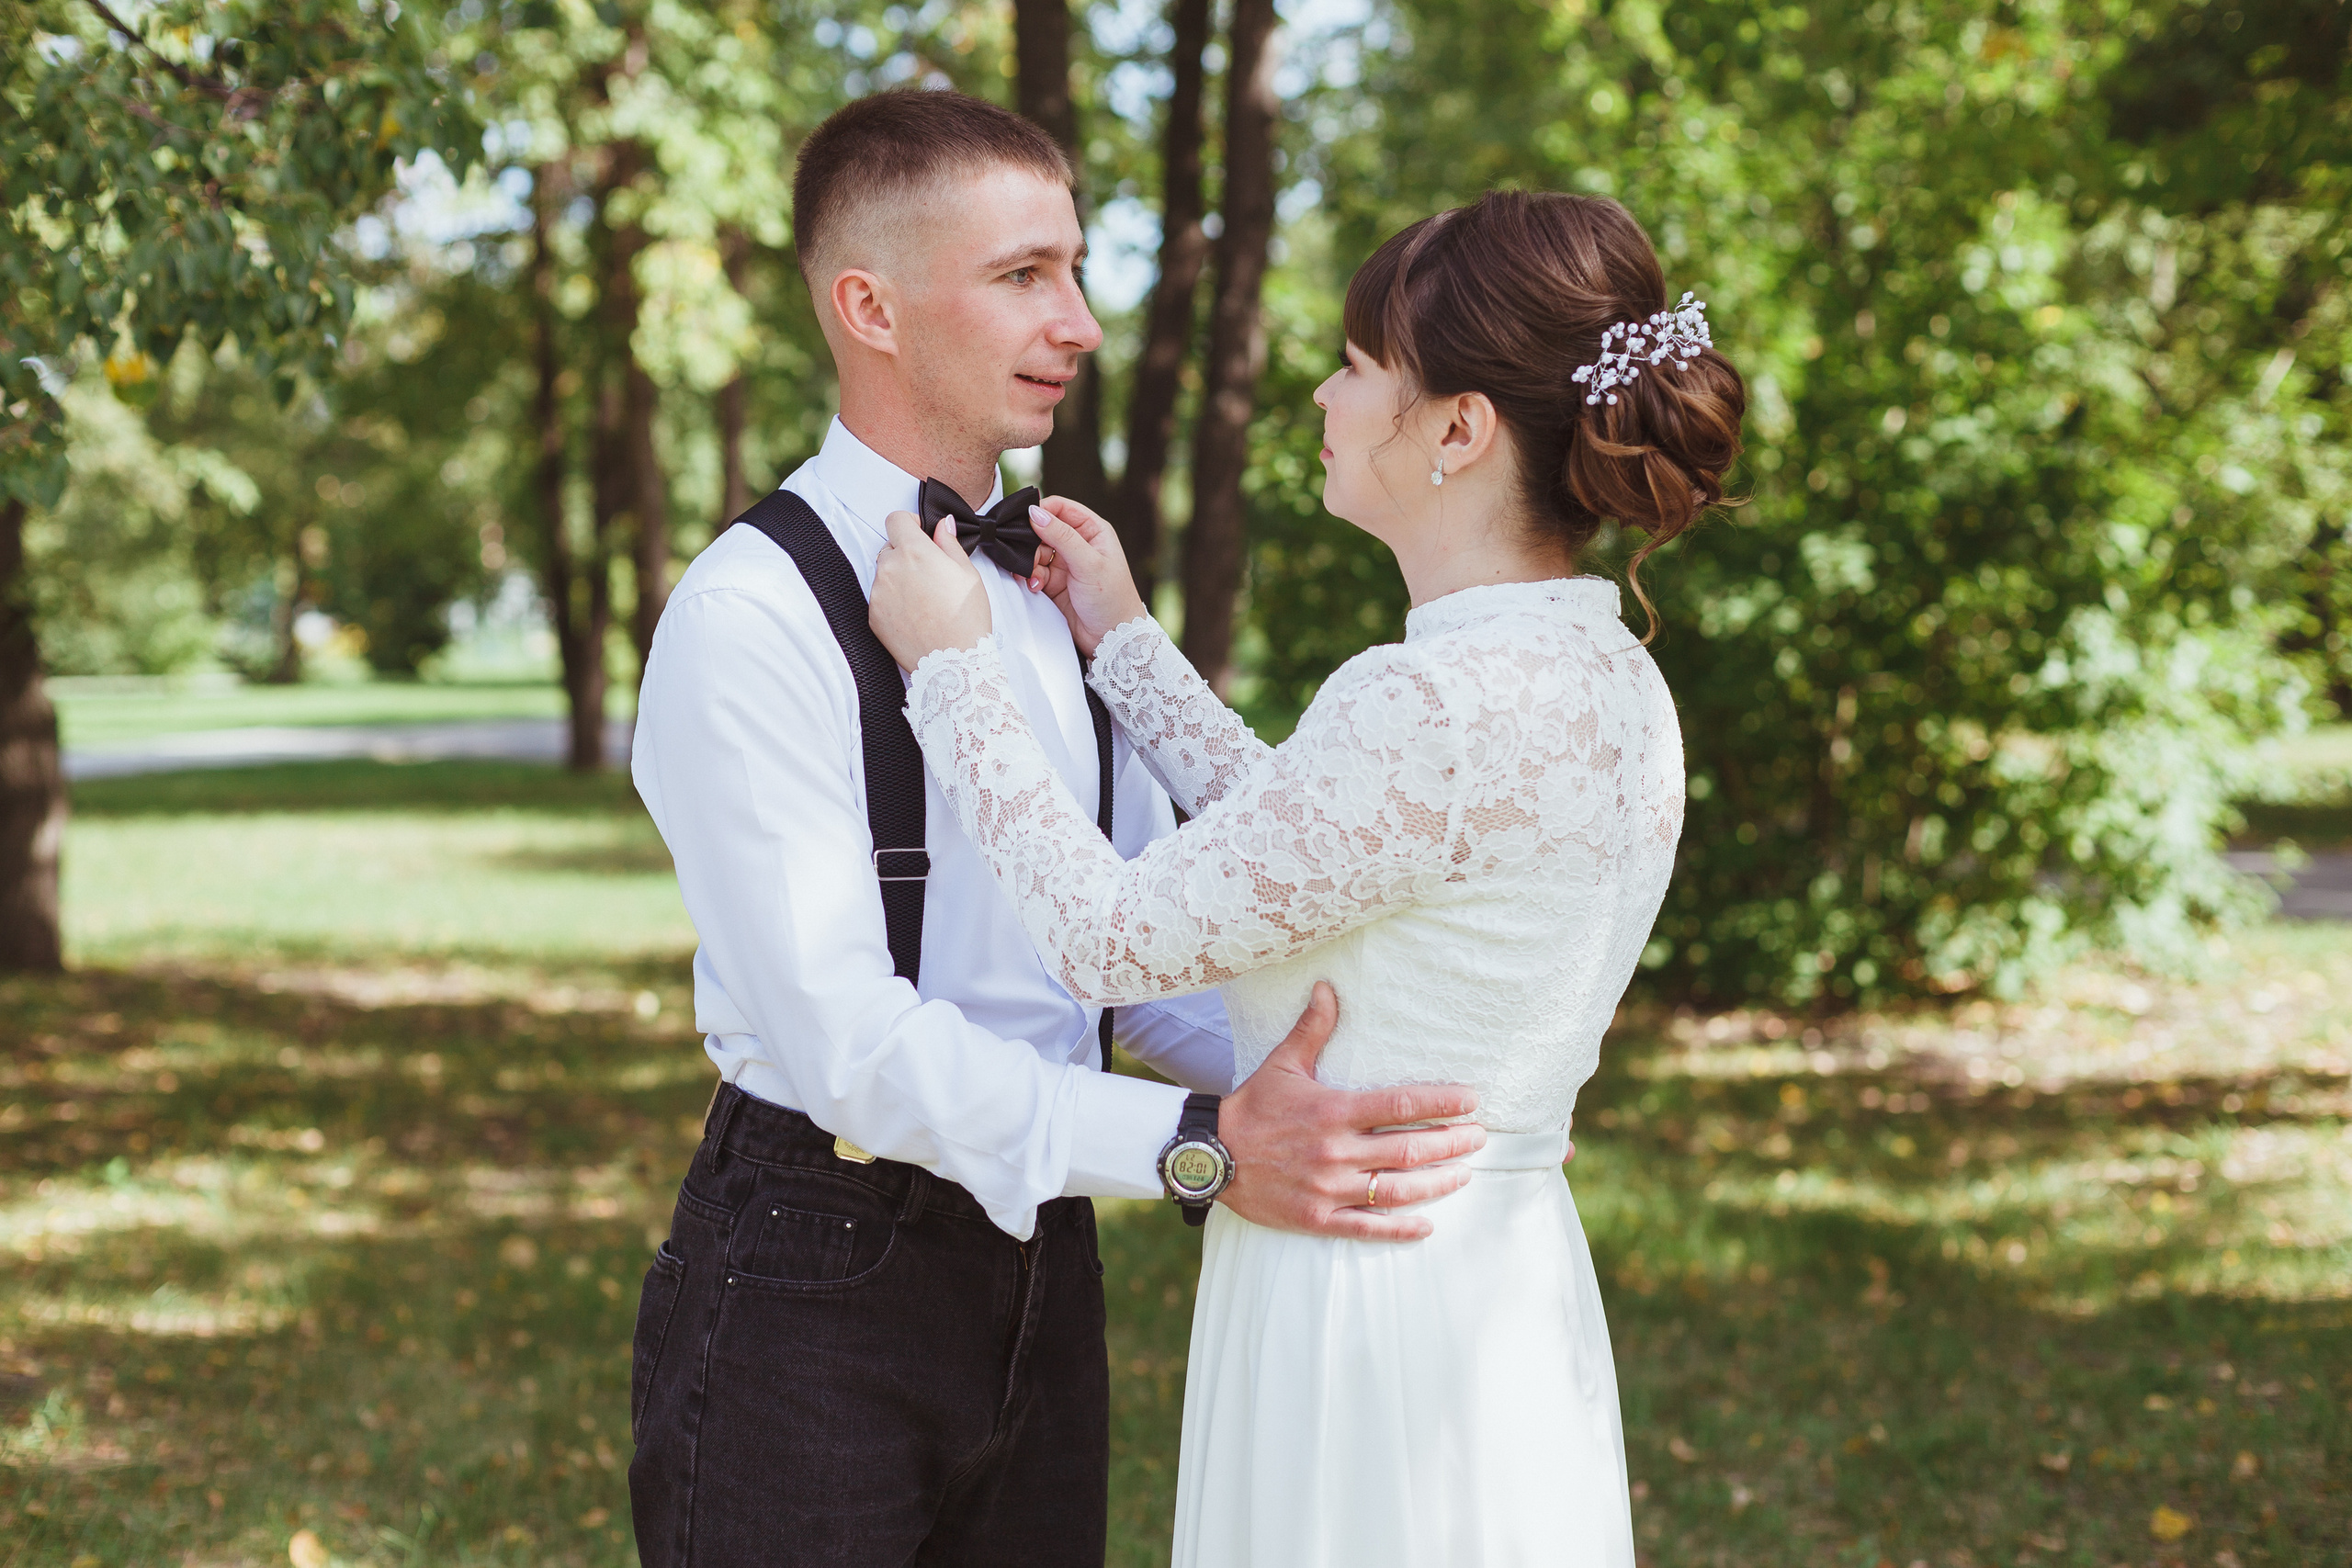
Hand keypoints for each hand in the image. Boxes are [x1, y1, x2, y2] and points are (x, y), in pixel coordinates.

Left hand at [870, 508, 991, 671]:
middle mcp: (890, 568)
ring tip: (924, 600)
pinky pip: (880, 598)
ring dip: (899, 578)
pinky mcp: (873, 615)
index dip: (909, 523)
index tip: (919, 532)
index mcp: (914, 552)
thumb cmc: (966, 619)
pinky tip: (915, 615)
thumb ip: (949, 543)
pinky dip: (893, 601)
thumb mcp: (968, 573)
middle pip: (890, 547)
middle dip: (906, 554)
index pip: (896, 519)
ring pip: (884, 573)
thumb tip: (942, 526)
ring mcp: (878, 593)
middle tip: (930, 574)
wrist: (953, 663)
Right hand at [1024, 497, 1147, 657]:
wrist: (1111, 638)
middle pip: (1043, 529)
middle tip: (1030, 557)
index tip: (1025, 521)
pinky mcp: (1054, 583)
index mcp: (1093, 531)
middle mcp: (1078, 544)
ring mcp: (1065, 564)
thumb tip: (1035, 513)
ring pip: (1035, 552)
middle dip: (1031, 542)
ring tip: (1033, 577)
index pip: (1061, 508)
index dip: (1042, 511)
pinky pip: (1034, 571)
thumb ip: (1062, 536)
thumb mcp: (1088, 563)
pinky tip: (1034, 586)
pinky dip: (1030, 577)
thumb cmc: (1111, 598)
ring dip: (1029, 563)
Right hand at [1215, 981, 1485, 1241]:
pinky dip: (1400, 1228)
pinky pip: (1366, 1227)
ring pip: (1396, 1189)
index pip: (1401, 1104)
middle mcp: (1336, 1151)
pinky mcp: (1316, 1218)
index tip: (1471, 1101)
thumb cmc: (1253, 1107)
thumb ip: (1313, 1029)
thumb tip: (1327, 986)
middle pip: (1409, 1148)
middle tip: (1480, 1138)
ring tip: (1464, 1175)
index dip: (1442, 1103)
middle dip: (1451, 1143)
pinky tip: (1427, 1224)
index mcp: (1334, 1110)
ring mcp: (1328, 1188)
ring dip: (1437, 1182)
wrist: (1210, 1155)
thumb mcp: (1283, 1063)